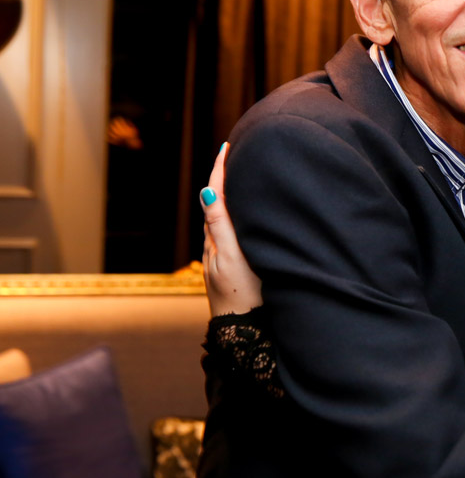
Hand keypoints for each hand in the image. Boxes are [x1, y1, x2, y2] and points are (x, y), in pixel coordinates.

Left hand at [200, 143, 263, 317]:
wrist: (244, 330)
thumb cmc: (242, 294)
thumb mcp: (231, 256)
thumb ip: (220, 225)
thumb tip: (207, 192)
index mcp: (217, 237)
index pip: (216, 196)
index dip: (221, 171)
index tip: (227, 147)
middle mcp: (217, 245)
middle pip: (218, 205)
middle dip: (225, 180)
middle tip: (235, 156)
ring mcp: (223, 258)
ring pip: (223, 221)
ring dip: (230, 199)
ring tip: (242, 180)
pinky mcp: (231, 268)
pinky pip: (231, 235)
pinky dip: (235, 218)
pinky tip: (245, 219)